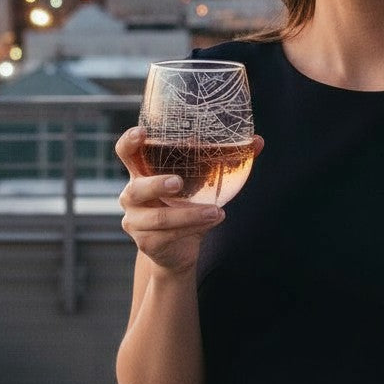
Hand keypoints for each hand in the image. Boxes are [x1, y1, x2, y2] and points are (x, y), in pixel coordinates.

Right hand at [115, 126, 262, 275]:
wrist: (179, 251)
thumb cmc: (188, 207)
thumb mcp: (202, 184)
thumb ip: (224, 162)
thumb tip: (257, 141)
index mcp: (141, 173)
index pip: (126, 152)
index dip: (130, 142)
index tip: (142, 133)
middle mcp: (131, 196)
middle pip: (137, 188)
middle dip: (157, 184)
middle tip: (178, 182)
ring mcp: (135, 221)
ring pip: (160, 218)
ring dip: (189, 214)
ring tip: (216, 212)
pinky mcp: (145, 243)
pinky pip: (169, 235)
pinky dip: (192, 228)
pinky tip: (212, 221)